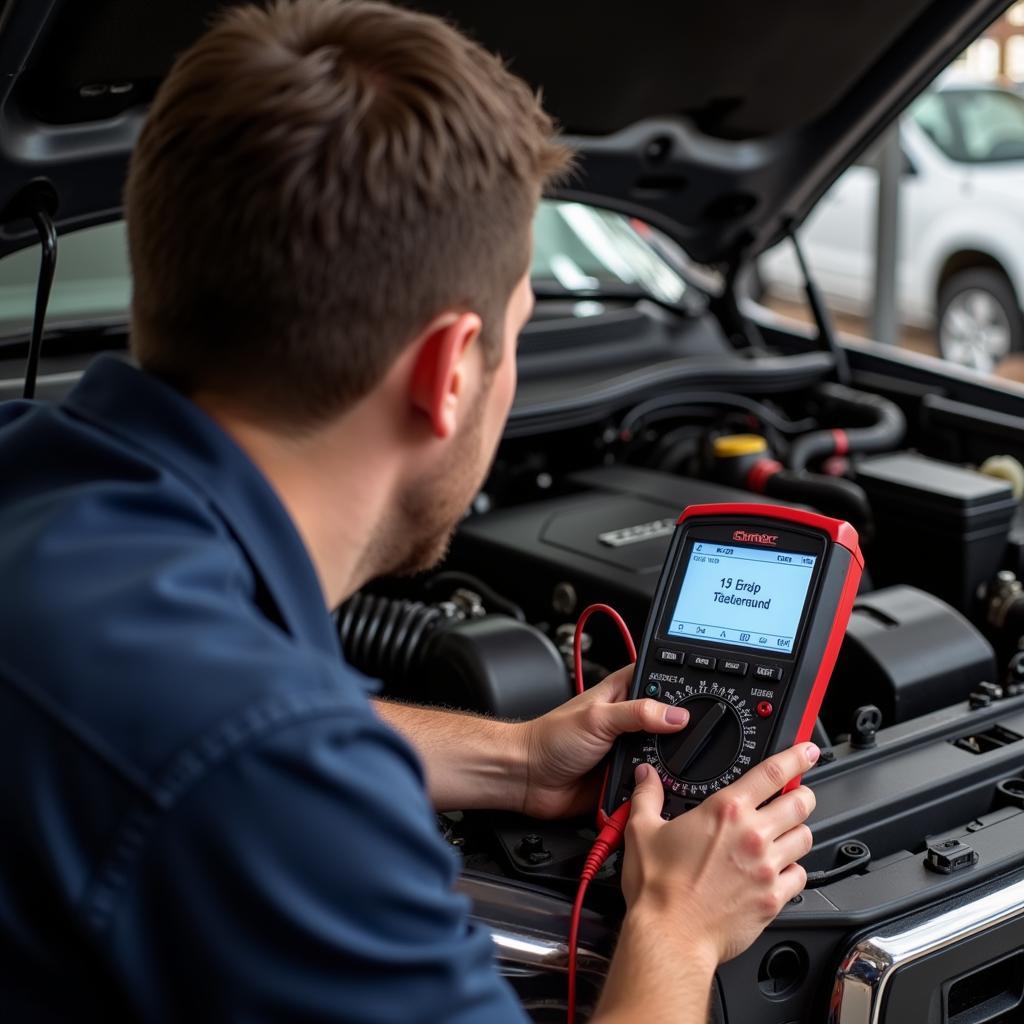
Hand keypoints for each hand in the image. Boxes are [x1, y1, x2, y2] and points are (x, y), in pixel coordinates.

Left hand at [519, 665, 689, 818]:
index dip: (681, 686)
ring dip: (665, 765)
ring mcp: (629, 750)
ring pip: (664, 757)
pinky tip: (655, 789)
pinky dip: (654, 788)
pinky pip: (651, 785)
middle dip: (678, 734)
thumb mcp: (598, 717)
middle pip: (670, 724)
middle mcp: (629, 721)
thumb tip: (677, 715)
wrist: (528, 779)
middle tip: (684, 740)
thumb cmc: (551, 738)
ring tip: (664, 766)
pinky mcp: (627, 778)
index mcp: (623, 694)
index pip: (662, 680)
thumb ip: (639, 713)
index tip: (701, 697)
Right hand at [621, 743, 818, 964]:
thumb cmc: (658, 888)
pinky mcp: (774, 899)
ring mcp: (767, 868)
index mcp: (725, 811)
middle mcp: (753, 835)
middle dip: (801, 794)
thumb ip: (648, 797)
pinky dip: (794, 870)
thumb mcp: (642, 830)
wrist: (670, 936)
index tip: (806, 751)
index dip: (795, 757)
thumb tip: (646, 777)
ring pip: (805, 838)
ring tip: (784, 834)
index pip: (772, 773)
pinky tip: (779, 870)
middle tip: (794, 795)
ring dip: (797, 831)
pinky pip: (800, 877)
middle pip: (801, 803)